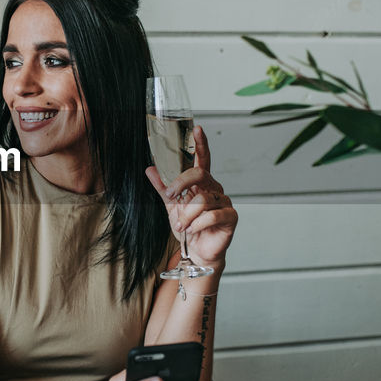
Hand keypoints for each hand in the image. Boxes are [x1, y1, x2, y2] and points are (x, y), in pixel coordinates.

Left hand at [145, 125, 237, 268]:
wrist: (197, 252)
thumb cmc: (188, 227)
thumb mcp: (171, 206)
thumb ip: (163, 187)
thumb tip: (150, 168)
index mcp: (201, 182)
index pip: (202, 159)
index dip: (201, 143)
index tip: (197, 129)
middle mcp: (214, 188)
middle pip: (199, 174)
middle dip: (181, 185)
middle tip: (172, 197)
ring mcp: (224, 201)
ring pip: (202, 200)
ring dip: (186, 215)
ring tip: (181, 226)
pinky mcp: (230, 216)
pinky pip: (212, 215)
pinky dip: (197, 224)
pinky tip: (193, 230)